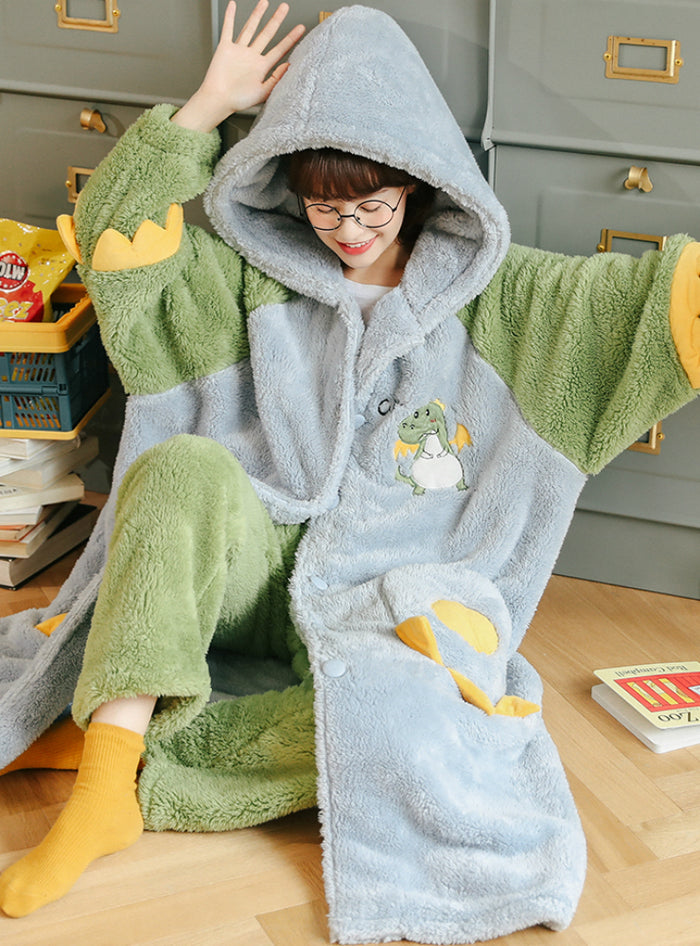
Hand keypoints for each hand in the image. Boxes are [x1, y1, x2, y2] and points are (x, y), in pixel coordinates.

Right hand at [172, 1, 304, 132]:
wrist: (218, 100)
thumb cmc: (238, 101)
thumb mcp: (263, 92)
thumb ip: (276, 79)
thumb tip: (289, 65)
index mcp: (261, 67)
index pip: (280, 49)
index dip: (291, 38)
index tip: (300, 28)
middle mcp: (251, 57)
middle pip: (267, 34)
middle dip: (276, 20)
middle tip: (285, 8)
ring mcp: (239, 51)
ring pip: (250, 28)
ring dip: (257, 15)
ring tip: (265, 3)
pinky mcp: (225, 48)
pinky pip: (228, 29)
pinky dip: (230, 17)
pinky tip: (233, 6)